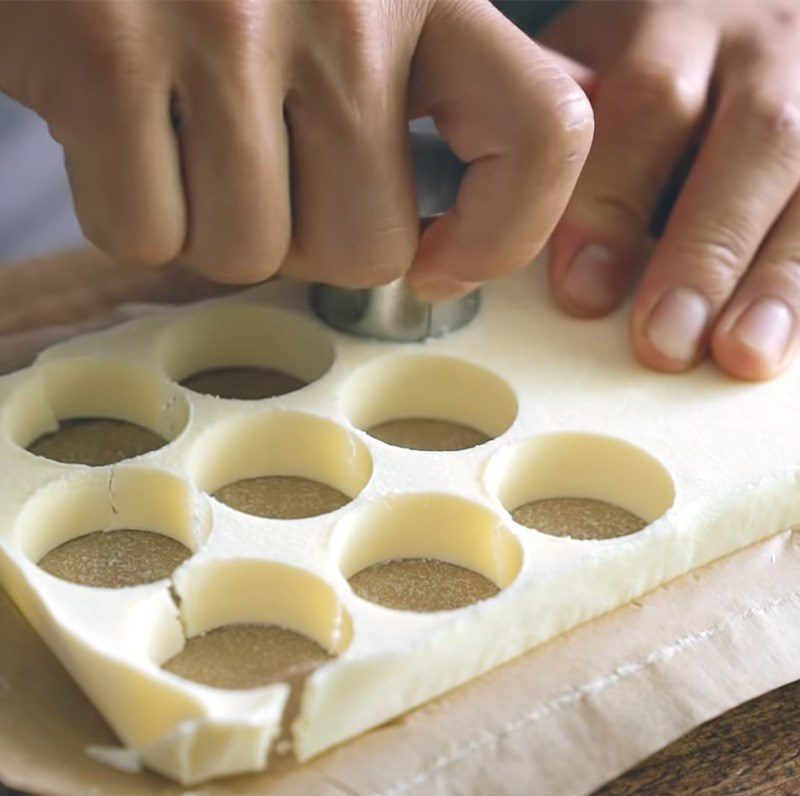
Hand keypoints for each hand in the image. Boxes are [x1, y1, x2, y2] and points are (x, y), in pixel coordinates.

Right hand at [0, 0, 592, 292]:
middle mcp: (345, 0)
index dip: (505, 234)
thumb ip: (437, 89)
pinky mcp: (107, 50)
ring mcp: (224, 22)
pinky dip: (133, 212)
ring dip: (216, 228)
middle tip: (267, 174)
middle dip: (310, 244)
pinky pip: (147, 234)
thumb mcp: (358, 6)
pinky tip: (128, 136)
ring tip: (190, 138)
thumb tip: (470, 230)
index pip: (543, 133)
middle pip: (368, 249)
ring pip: (252, 255)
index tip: (442, 264)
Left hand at [541, 0, 799, 379]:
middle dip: (705, 249)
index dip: (611, 204)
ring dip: (781, 276)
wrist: (751, 0)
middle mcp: (760, 47)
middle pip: (756, 138)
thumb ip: (566, 129)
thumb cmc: (661, 49)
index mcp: (671, 27)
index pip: (645, 107)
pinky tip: (787, 332)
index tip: (582, 290)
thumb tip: (503, 233)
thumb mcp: (602, 54)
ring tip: (744, 353)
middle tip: (665, 339)